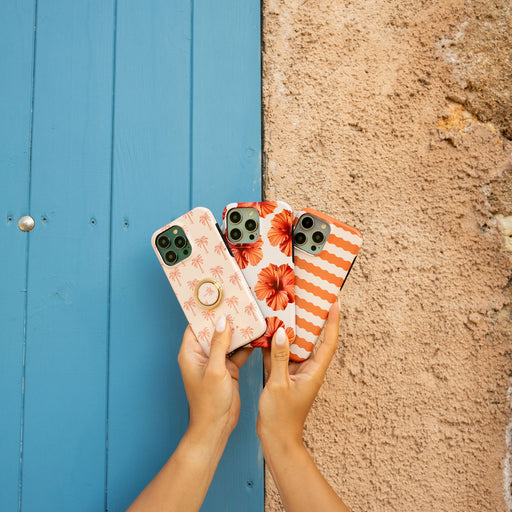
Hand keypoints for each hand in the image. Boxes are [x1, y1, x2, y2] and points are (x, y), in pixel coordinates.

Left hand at [178, 316, 252, 437]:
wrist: (217, 427)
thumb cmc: (209, 402)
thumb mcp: (215, 370)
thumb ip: (219, 344)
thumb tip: (222, 321)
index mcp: (191, 353)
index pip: (196, 326)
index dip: (206, 313)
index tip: (219, 298)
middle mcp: (202, 355)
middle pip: (214, 331)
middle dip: (227, 319)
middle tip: (240, 304)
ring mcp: (216, 362)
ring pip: (228, 341)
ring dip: (239, 332)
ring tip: (252, 316)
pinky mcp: (228, 370)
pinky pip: (238, 352)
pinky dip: (247, 346)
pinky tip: (258, 337)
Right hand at [257, 303, 339, 447]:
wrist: (276, 439)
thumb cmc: (281, 416)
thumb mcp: (279, 384)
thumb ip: (279, 357)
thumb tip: (282, 332)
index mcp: (314, 372)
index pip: (329, 342)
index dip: (333, 322)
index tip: (335, 303)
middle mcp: (308, 369)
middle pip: (312, 340)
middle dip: (310, 321)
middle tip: (305, 300)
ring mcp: (295, 373)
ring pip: (295, 346)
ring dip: (290, 331)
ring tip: (283, 311)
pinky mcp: (283, 377)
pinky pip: (280, 356)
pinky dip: (274, 345)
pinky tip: (265, 333)